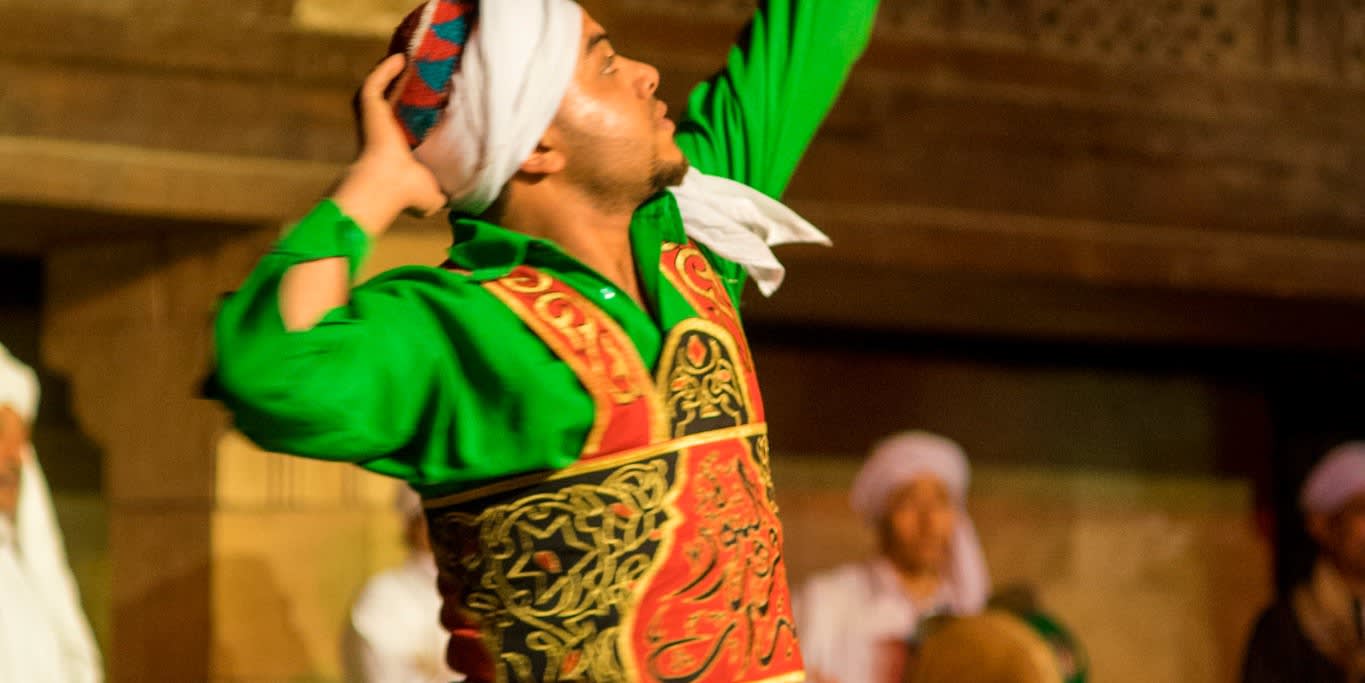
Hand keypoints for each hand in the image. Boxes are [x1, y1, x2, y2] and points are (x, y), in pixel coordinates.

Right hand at [333, 53, 446, 234]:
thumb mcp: (433, 197)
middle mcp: (381, 130)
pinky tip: (401, 57)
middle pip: (391, 100)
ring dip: (393, 72)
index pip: (406, 124)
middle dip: (404, 85)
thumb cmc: (408, 194)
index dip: (417, 111)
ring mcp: (373, 117)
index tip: (435, 99)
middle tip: (423, 71)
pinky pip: (376, 80)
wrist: (387, 185)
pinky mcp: (368, 106)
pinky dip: (386, 68)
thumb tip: (455, 201)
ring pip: (381, 86)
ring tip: (412, 57)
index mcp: (394, 148)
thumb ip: (443, 194)